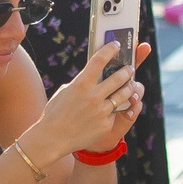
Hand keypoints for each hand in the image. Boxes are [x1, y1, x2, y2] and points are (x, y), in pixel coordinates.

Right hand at [34, 40, 147, 157]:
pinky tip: (112, 109)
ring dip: (129, 87)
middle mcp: (93, 96)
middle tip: (130, 68)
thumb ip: (81, 83)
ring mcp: (101, 111)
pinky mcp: (106, 125)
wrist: (52, 138)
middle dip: (127, 70)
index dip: (110, 50)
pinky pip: (114, 113)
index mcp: (81, 84)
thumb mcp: (65, 91)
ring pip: (123, 94)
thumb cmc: (55, 113)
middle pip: (119, 77)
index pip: (100, 60)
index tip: (117, 45)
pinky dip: (113, 110)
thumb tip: (94, 77)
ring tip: (130, 84)